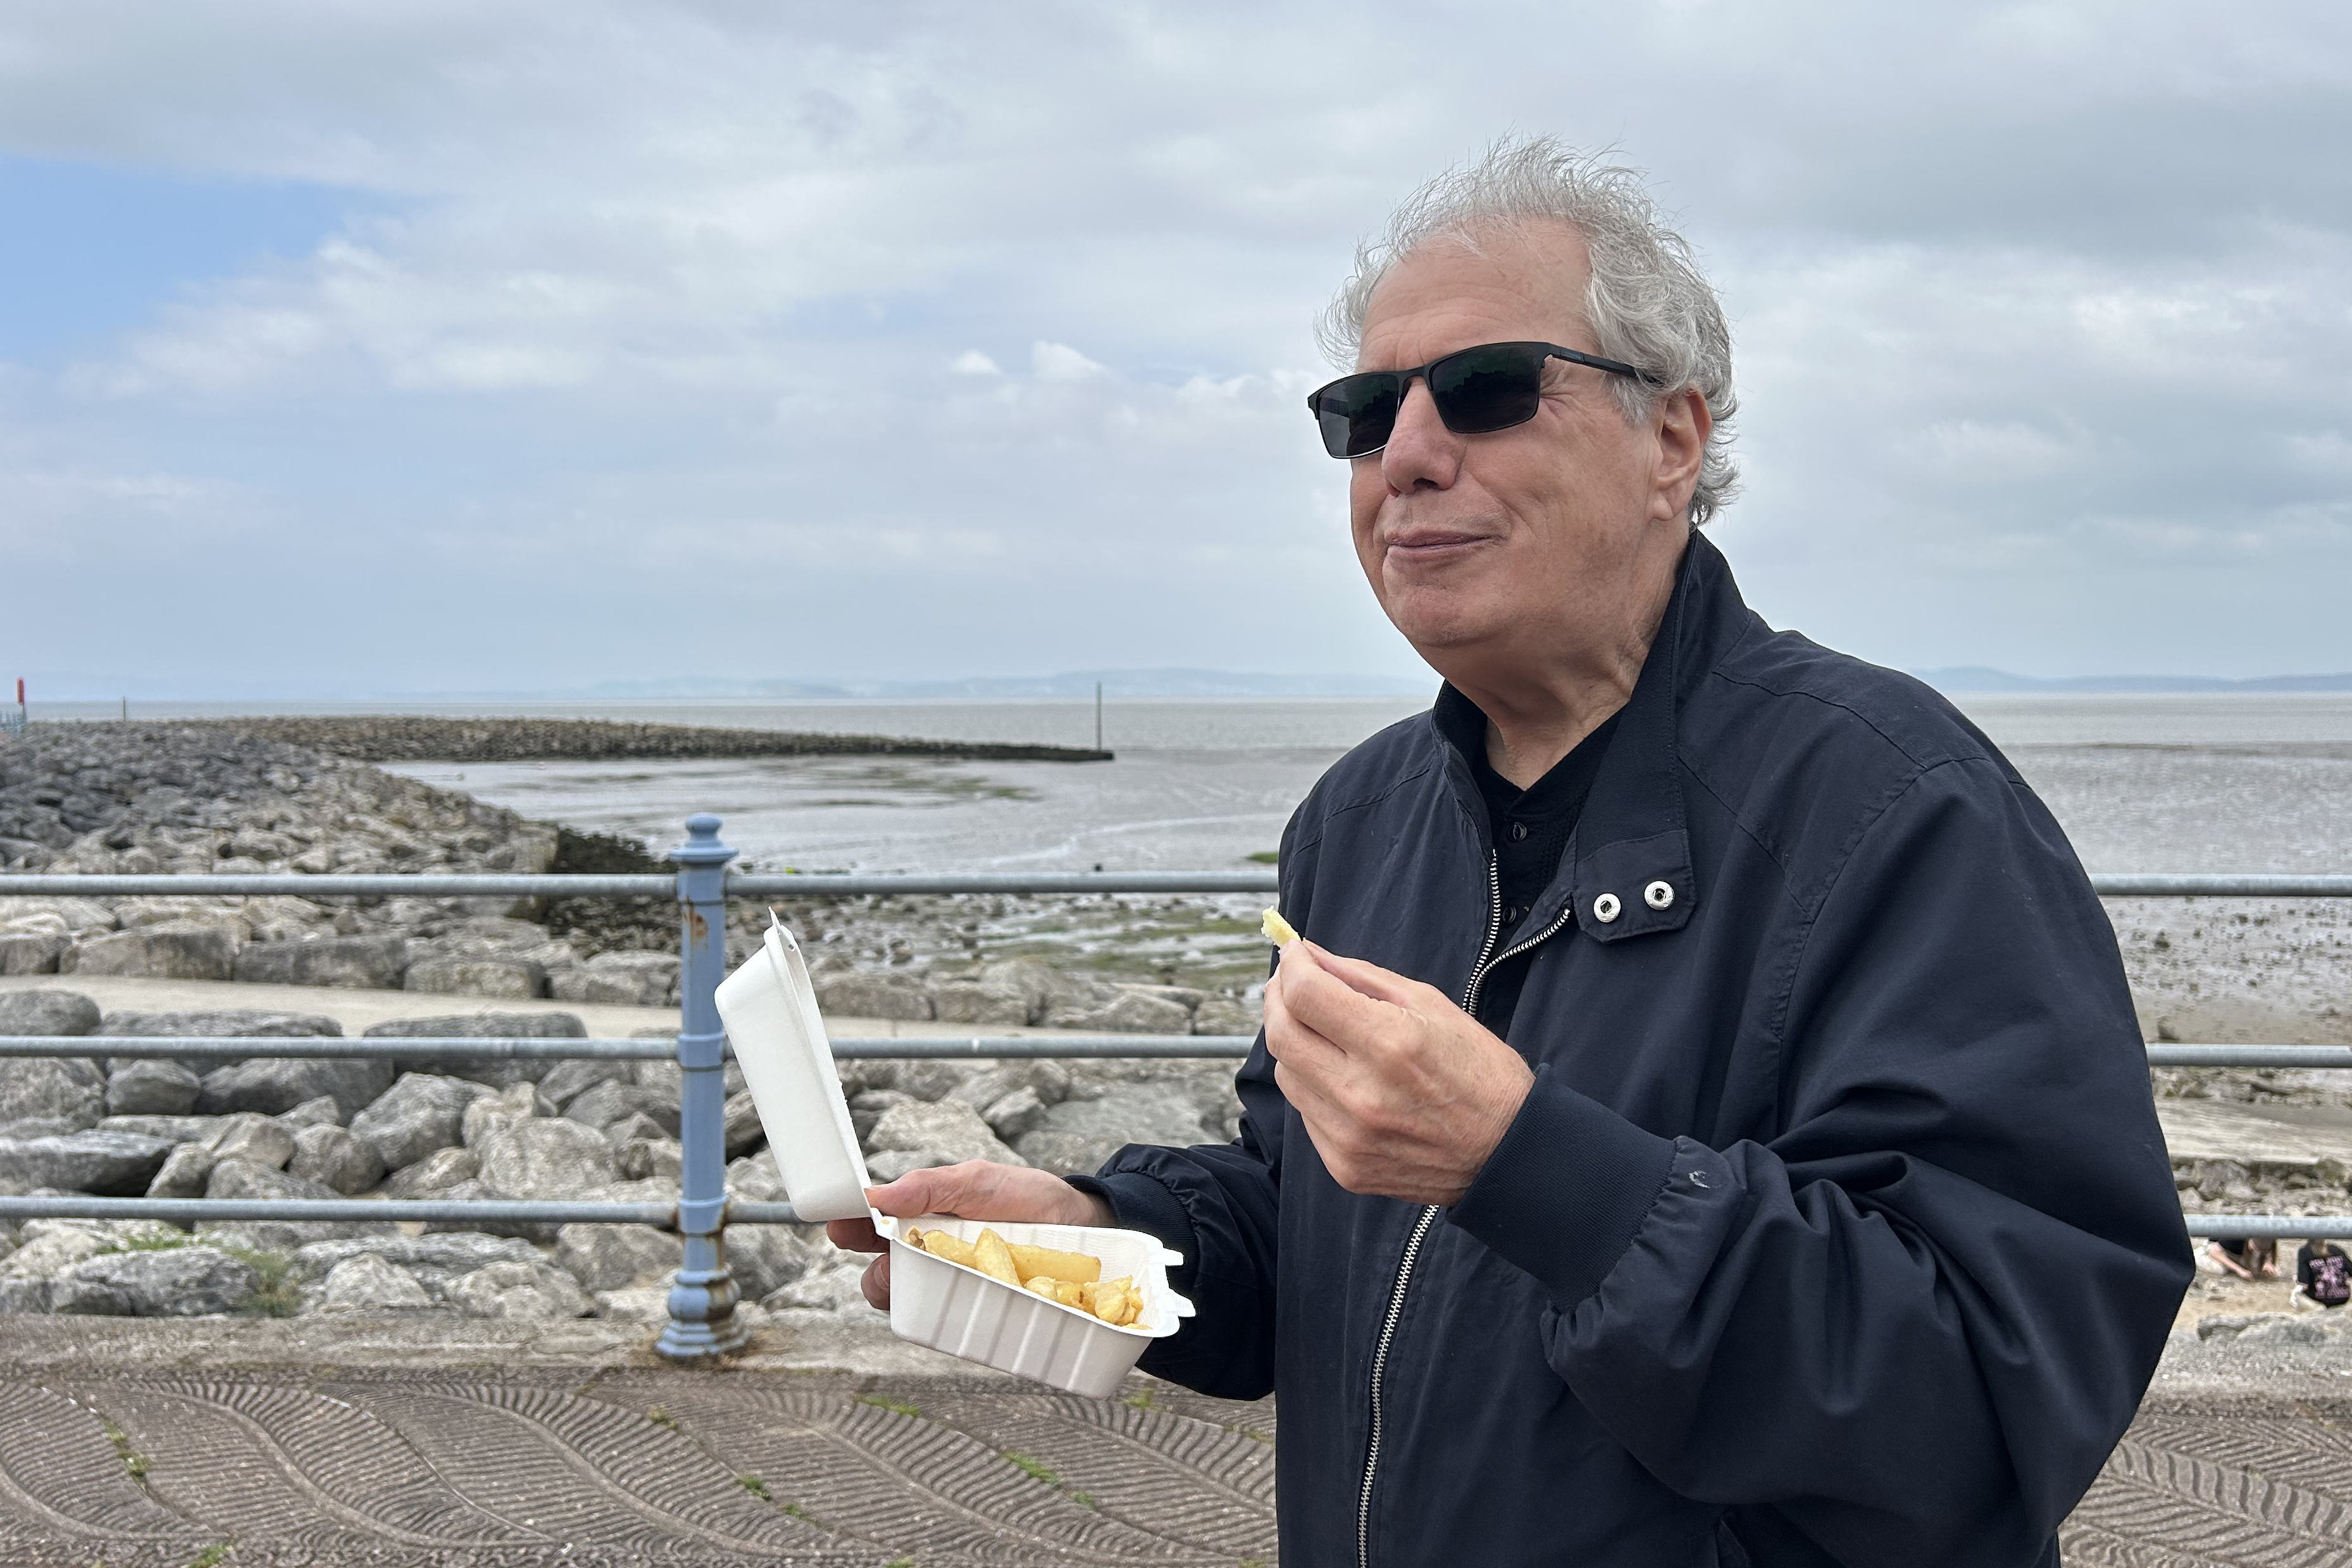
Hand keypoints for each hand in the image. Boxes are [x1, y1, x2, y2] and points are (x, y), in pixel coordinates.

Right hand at [826, 1160, 1113, 1310]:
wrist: (1088, 1224)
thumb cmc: (1029, 1198)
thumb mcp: (979, 1181)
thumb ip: (930, 1187)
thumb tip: (879, 1195)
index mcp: (921, 1219)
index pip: (870, 1229)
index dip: (849, 1229)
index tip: (839, 1227)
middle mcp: (930, 1257)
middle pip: (882, 1278)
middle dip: (879, 1277)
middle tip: (892, 1266)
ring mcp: (954, 1288)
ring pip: (912, 1305)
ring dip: (913, 1299)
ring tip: (939, 1283)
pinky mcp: (980, 1313)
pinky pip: (951, 1328)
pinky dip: (950, 1323)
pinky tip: (965, 1312)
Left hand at [1264, 940, 1532, 1205]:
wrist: (1508, 1152)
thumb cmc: (1478, 1071)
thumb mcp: (1431, 1004)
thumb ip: (1361, 977)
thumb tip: (1308, 955)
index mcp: (1390, 1043)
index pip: (1304, 994)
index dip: (1291, 965)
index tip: (1295, 953)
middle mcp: (1362, 1093)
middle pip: (1280, 1034)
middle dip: (1277, 997)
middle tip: (1290, 983)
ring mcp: (1350, 1136)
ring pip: (1286, 1074)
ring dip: (1295, 1044)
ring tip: (1324, 1033)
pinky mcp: (1345, 1168)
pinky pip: (1305, 1114)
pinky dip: (1314, 1087)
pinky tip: (1344, 1080)